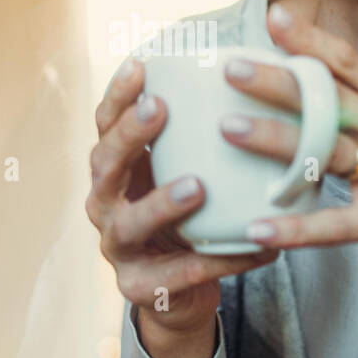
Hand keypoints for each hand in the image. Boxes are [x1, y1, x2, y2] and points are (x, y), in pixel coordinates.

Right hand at [87, 57, 279, 357]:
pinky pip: (178, 274)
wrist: (177, 293)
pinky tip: (253, 248)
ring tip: (197, 186)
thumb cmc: (185, 215)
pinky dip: (217, 261)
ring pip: (129, 223)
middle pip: (104, 165)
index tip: (141, 64)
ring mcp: (116, 248)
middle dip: (129, 135)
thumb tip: (254, 68)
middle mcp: (104, 204)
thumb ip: (198, 134)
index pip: (105, 124)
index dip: (118, 95)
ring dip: (161, 202)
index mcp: (112, 168)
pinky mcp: (138, 289)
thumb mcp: (182, 170)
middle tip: (161, 108)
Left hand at [221, 3, 357, 287]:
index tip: (272, 16)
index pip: (348, 63)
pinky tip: (259, 229)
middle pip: (331, 100)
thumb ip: (354, 105)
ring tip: (230, 130)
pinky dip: (296, 228)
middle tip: (232, 70)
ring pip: (330, 151)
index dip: (310, 39)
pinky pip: (337, 224)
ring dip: (277, 140)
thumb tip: (293, 79)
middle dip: (280, 82)